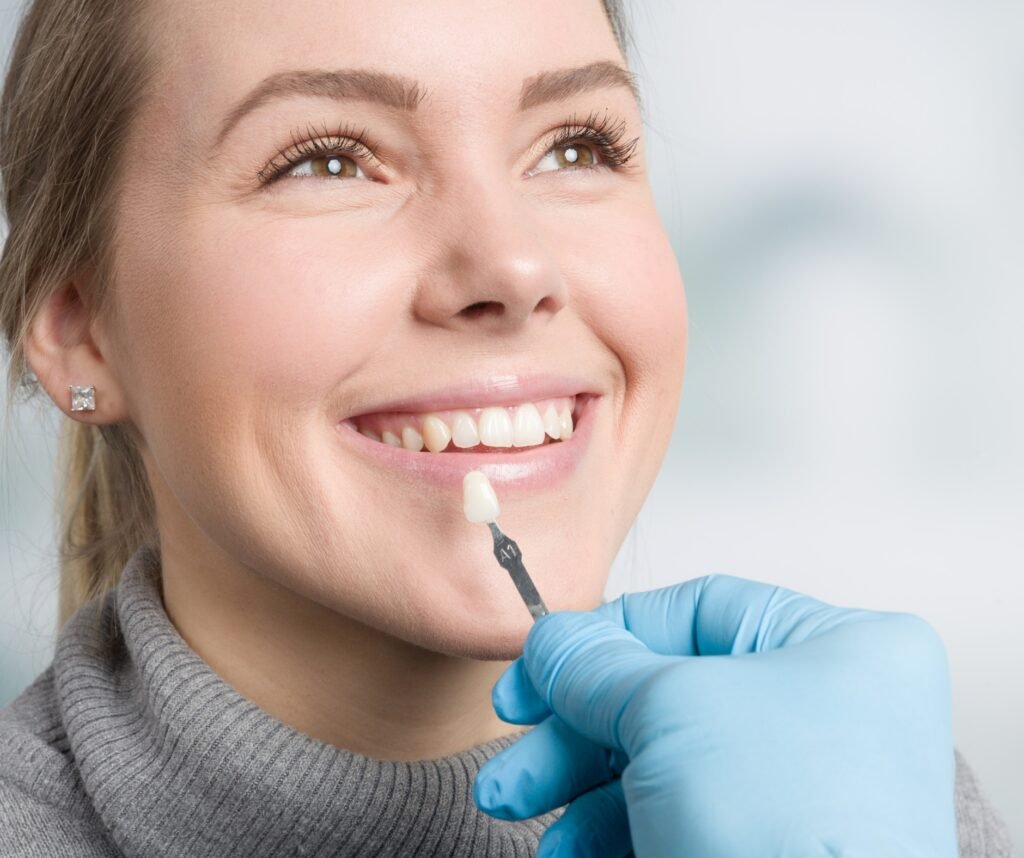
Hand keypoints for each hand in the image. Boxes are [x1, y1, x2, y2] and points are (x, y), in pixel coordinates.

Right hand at [473, 575, 957, 856]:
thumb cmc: (775, 819)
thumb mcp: (667, 709)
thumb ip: (596, 664)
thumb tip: (550, 638)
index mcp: (842, 648)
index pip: (696, 610)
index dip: (603, 635)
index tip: (533, 670)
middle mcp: (832, 711)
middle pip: (668, 691)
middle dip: (571, 727)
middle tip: (508, 759)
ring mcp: (805, 788)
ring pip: (664, 761)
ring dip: (576, 786)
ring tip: (511, 809)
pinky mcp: (773, 846)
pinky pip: (681, 818)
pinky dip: (614, 831)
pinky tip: (565, 853)